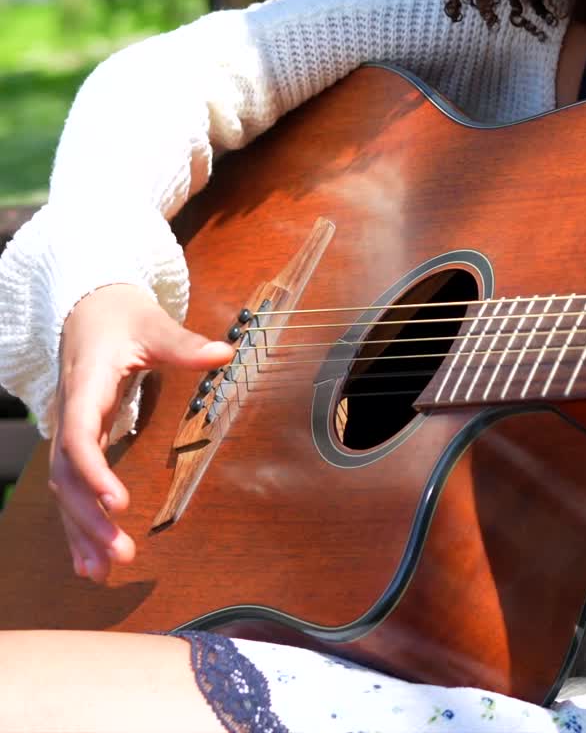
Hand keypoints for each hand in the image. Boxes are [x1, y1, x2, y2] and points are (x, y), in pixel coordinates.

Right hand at [50, 284, 233, 582]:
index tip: (120, 503)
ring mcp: (68, 431)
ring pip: (64, 489)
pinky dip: (76, 527)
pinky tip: (87, 564)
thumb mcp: (154, 325)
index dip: (94, 471)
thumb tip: (224, 353)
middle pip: (67, 474)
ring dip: (81, 530)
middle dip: (89, 517)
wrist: (90, 309)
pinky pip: (70, 490)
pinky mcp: (76, 443)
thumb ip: (184, 344)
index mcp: (85, 385)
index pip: (78, 434)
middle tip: (121, 552)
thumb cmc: (122, 317)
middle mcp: (68, 414)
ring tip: (102, 571)